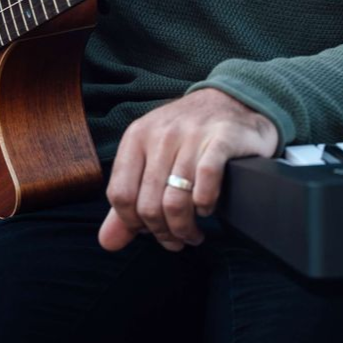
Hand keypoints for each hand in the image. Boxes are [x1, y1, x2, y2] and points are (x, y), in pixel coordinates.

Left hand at [99, 89, 279, 251]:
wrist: (233, 100)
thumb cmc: (188, 136)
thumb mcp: (151, 158)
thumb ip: (129, 199)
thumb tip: (109, 242)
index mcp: (138, 135)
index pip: (121, 195)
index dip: (133, 223)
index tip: (149, 231)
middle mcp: (163, 132)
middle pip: (149, 204)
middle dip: (163, 232)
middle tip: (177, 240)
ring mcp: (193, 133)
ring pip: (176, 201)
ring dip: (184, 228)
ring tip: (193, 234)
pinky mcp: (222, 137)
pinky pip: (205, 183)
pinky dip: (205, 205)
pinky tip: (208, 208)